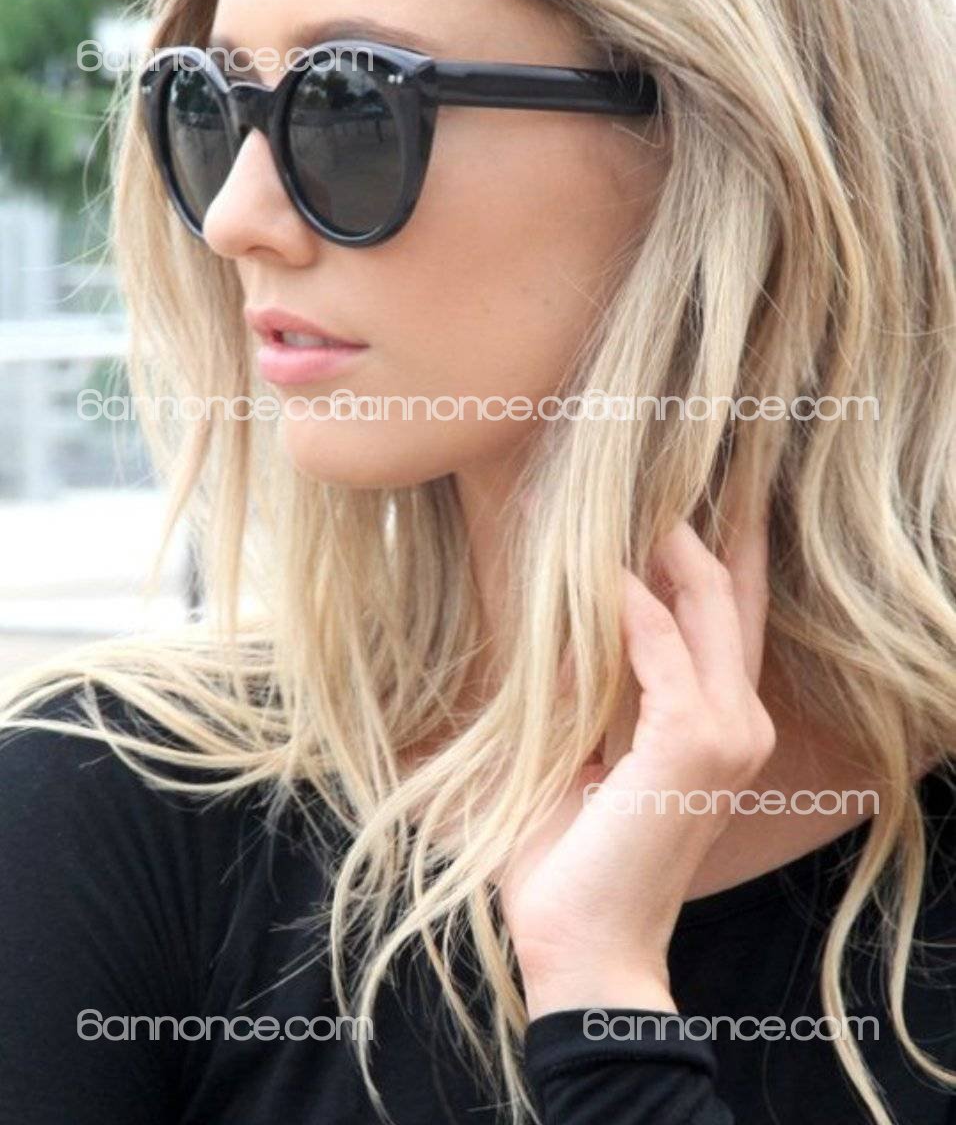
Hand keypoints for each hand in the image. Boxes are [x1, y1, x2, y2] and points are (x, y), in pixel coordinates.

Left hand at [498, 505, 774, 1019]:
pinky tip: (593, 564)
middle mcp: (739, 720)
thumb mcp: (580, 750)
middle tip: (655, 463)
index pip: (729, 616)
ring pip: (701, 601)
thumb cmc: (574, 856)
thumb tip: (562, 610)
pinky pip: (656, 640)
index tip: (679, 493)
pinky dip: (623, 597)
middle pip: (729, 592)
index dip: (714, 548)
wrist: (582, 945)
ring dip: (655, 542)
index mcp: (719, 726)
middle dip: (698, 523)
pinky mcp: (694, 738)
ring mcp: (726, 730)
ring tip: (612, 491)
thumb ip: (589, 683)